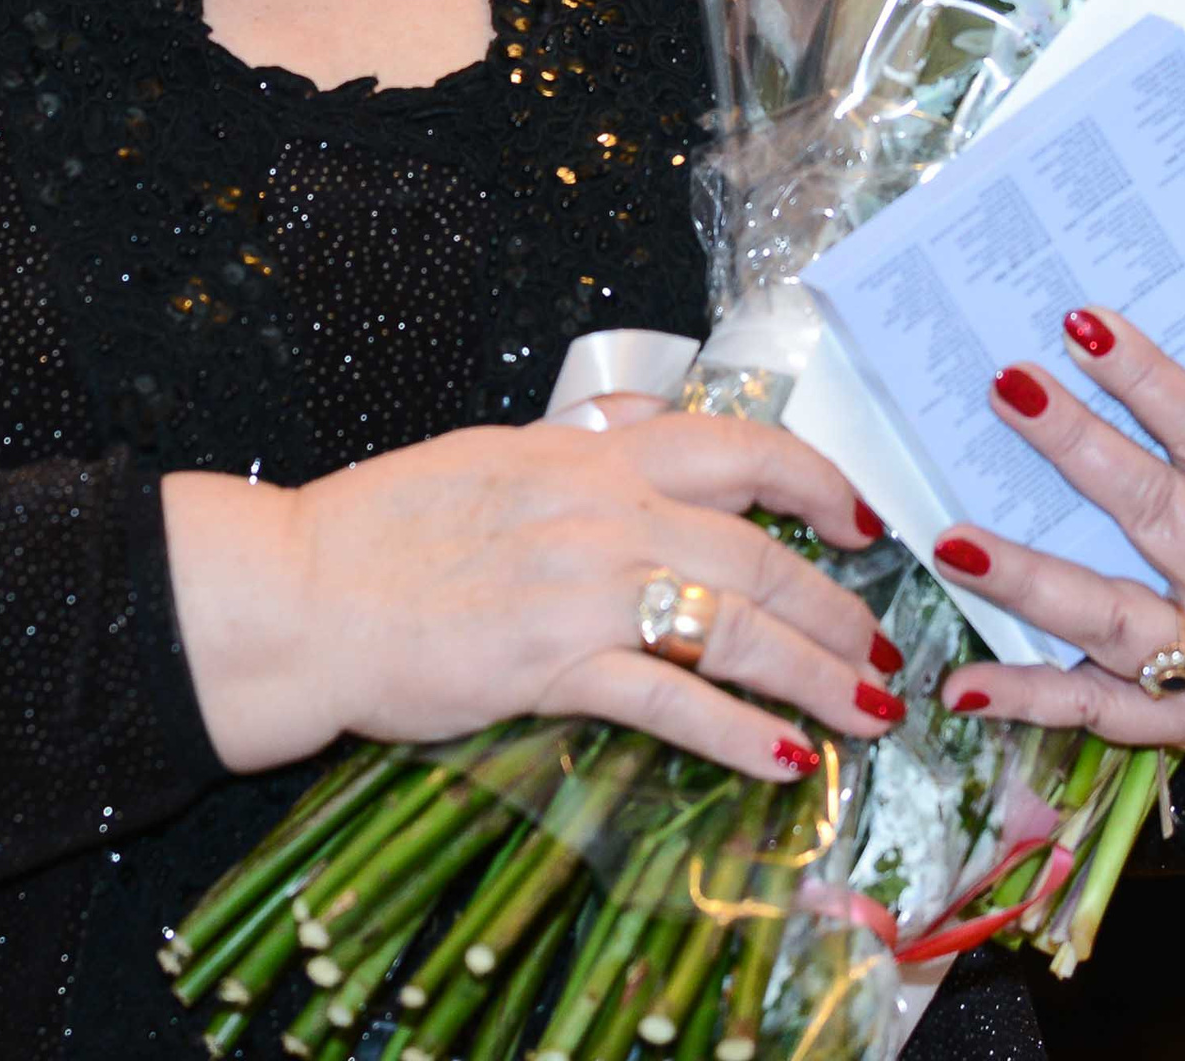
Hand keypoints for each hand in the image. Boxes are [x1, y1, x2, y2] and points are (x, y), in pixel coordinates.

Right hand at [163, 413, 901, 783]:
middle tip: (882, 652)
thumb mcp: (495, 451)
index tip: (863, 520)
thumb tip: (639, 423)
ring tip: (866, 713)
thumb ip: (579, 442)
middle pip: (759, 553)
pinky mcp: (552, 667)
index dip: (818, 482)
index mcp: (591, 451)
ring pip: (736, 626)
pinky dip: (739, 734)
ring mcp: (582, 589)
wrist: (303, 590)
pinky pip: (672, 702)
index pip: (739, 447)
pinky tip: (785, 761)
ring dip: (816, 674)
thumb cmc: (386, 525)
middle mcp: (602, 509)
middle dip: (837, 608)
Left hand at [927, 308, 1184, 812]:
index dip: (1147, 379)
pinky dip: (1032, 699)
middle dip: (1073, 445)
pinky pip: (1101, 713)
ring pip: (1111, 618)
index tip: (1082, 324)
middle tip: (1007, 385)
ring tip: (952, 540)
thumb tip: (1152, 385)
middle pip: (1152, 511)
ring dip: (1027, 577)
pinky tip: (966, 686)